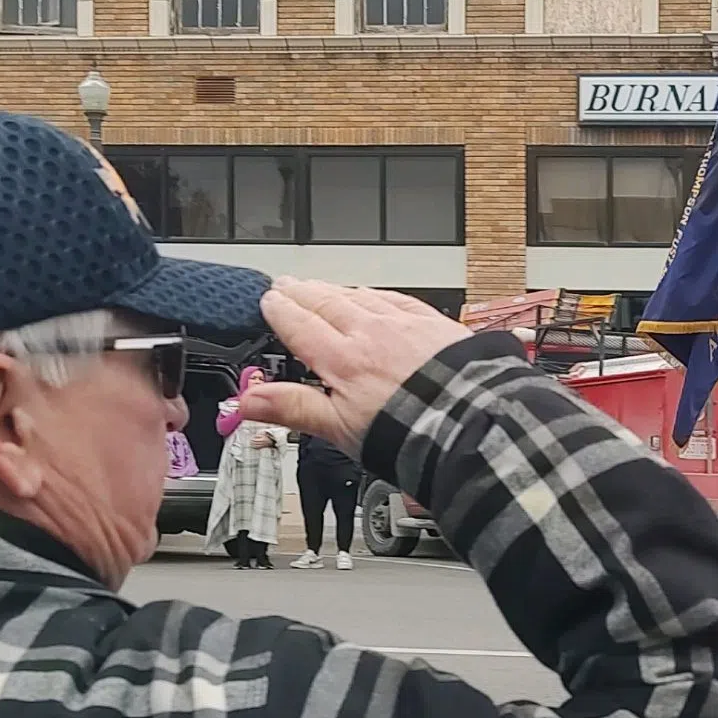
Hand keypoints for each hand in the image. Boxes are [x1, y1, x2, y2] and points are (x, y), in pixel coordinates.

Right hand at [241, 276, 472, 454]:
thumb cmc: (410, 432)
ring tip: (320, 286)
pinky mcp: (433, 325)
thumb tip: (246, 402)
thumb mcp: (338, 428)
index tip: (268, 301)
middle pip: (327, 304)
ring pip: (360, 298)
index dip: (280, 311)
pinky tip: (374, 295)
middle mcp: (370, 334)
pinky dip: (377, 294)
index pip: (300, 325)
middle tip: (286, 285)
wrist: (471, 421)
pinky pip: (396, 299)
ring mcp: (403, 325)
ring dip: (336, 290)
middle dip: (303, 293)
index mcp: (342, 359)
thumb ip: (292, 408)